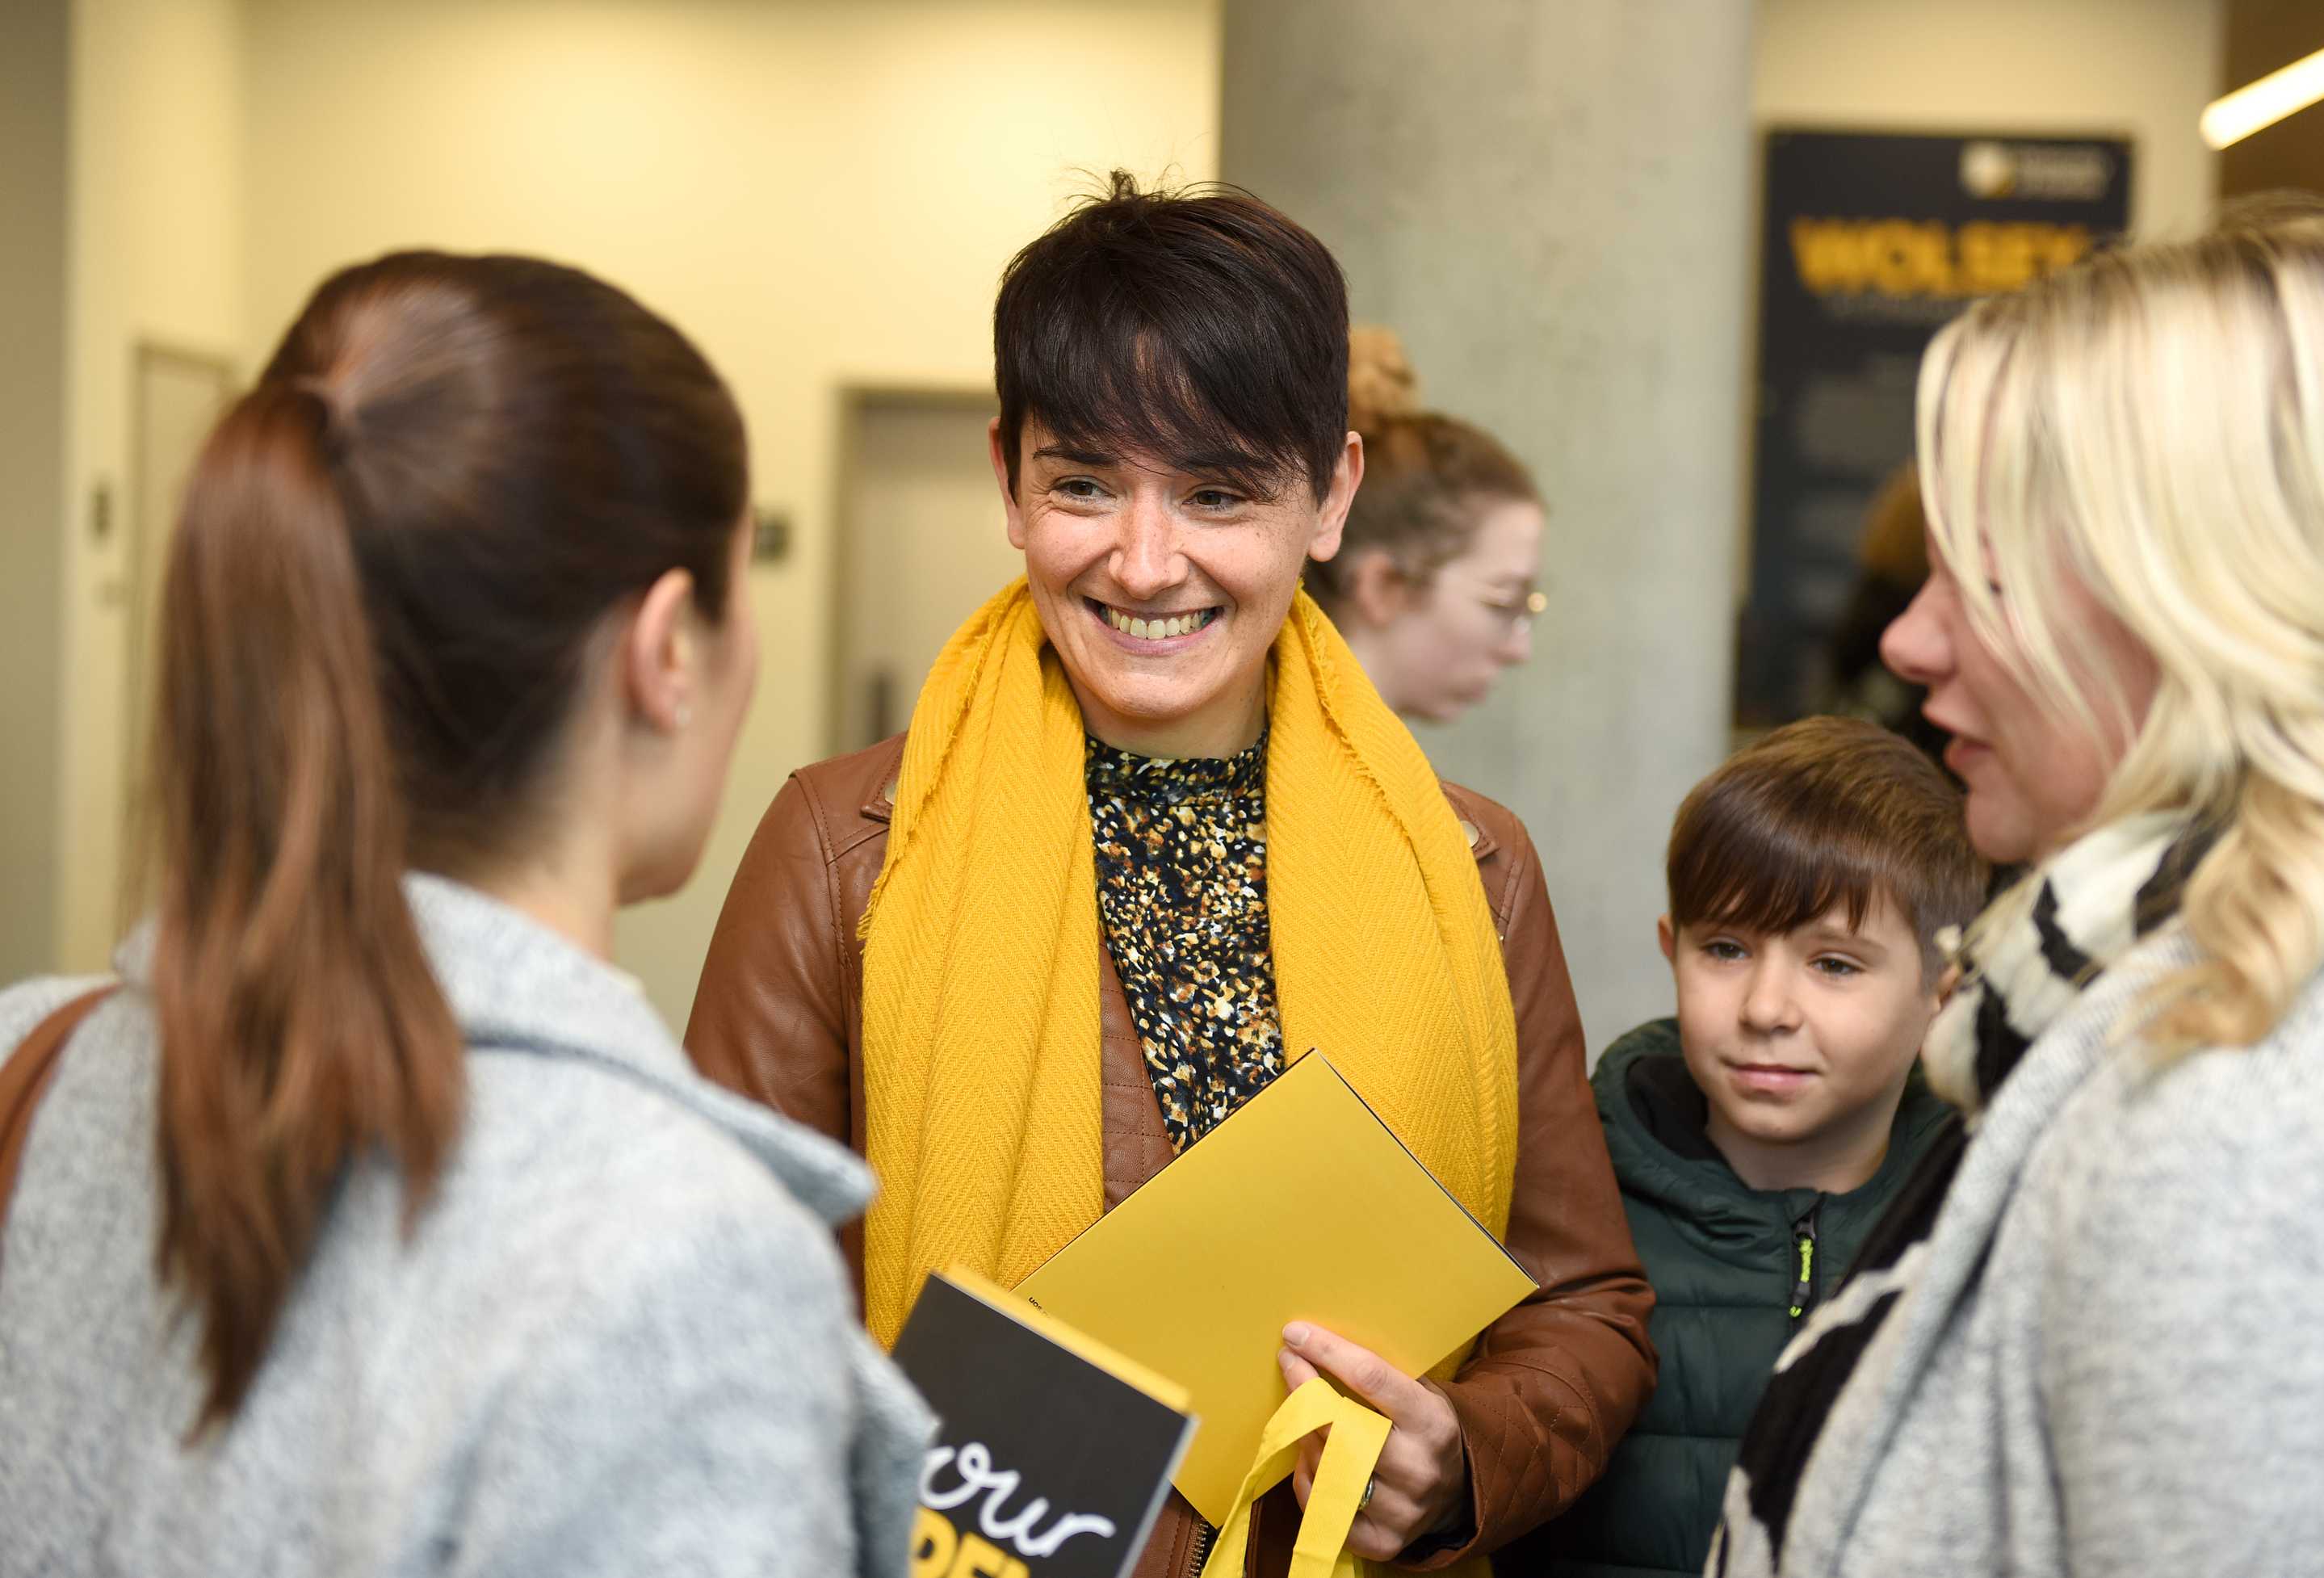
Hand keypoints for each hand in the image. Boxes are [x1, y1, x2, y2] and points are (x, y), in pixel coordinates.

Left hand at [1276, 1322, 1468, 1561]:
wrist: (1457, 1492)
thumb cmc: (1424, 1429)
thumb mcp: (1421, 1393)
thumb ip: (1380, 1374)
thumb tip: (1316, 1340)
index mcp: (1431, 1422)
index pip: (1371, 1379)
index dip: (1327, 1352)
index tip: (1296, 1334)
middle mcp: (1418, 1468)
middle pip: (1341, 1427)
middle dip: (1305, 1391)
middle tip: (1289, 1364)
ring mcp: (1401, 1510)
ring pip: (1327, 1468)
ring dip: (1305, 1438)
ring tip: (1305, 1420)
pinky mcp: (1381, 1541)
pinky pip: (1322, 1508)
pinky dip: (1308, 1481)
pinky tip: (1313, 1462)